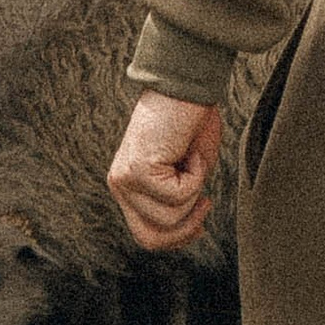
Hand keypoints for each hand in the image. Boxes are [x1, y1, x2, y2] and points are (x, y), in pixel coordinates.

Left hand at [109, 91, 226, 252]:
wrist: (186, 85)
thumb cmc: (191, 122)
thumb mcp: (185, 172)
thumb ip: (178, 201)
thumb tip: (187, 230)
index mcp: (127, 185)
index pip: (145, 234)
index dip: (177, 239)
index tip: (200, 224)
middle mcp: (119, 184)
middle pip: (150, 238)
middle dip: (185, 229)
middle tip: (205, 201)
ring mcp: (124, 179)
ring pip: (170, 218)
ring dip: (194, 192)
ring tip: (191, 160)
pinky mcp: (136, 171)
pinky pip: (178, 195)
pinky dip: (196, 175)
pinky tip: (188, 150)